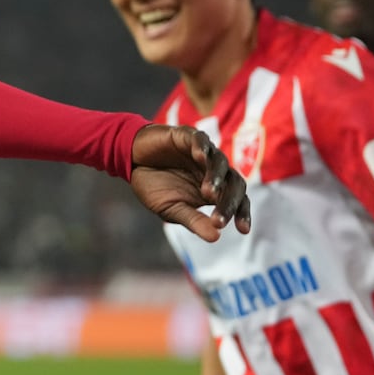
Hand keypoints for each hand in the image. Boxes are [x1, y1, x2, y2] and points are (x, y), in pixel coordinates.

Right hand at [130, 126, 251, 242]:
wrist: (131, 161)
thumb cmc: (154, 186)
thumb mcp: (172, 209)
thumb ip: (194, 220)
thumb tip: (215, 238)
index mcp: (215, 190)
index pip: (237, 200)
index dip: (242, 213)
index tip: (243, 230)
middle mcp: (214, 171)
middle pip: (234, 183)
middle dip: (229, 202)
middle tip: (219, 219)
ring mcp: (203, 153)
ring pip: (220, 161)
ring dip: (216, 177)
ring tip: (208, 193)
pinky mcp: (188, 136)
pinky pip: (201, 140)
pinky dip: (202, 147)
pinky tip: (199, 156)